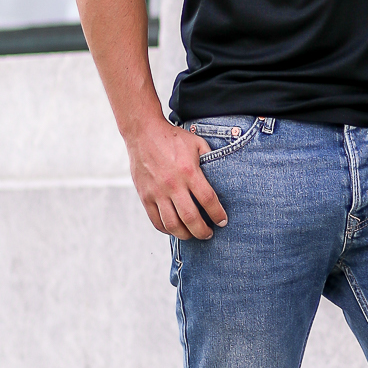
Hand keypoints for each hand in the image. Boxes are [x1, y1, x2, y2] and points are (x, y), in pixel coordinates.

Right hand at [126, 117, 227, 239]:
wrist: (143, 132)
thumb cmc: (173, 138)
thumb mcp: (197, 143)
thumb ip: (211, 159)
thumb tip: (224, 173)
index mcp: (189, 172)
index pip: (208, 200)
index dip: (218, 214)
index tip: (223, 221)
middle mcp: (172, 185)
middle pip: (191, 218)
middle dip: (203, 231)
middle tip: (209, 234)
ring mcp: (157, 192)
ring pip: (172, 224)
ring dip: (185, 235)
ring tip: (193, 234)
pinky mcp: (145, 195)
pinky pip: (156, 220)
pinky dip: (167, 230)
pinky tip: (175, 229)